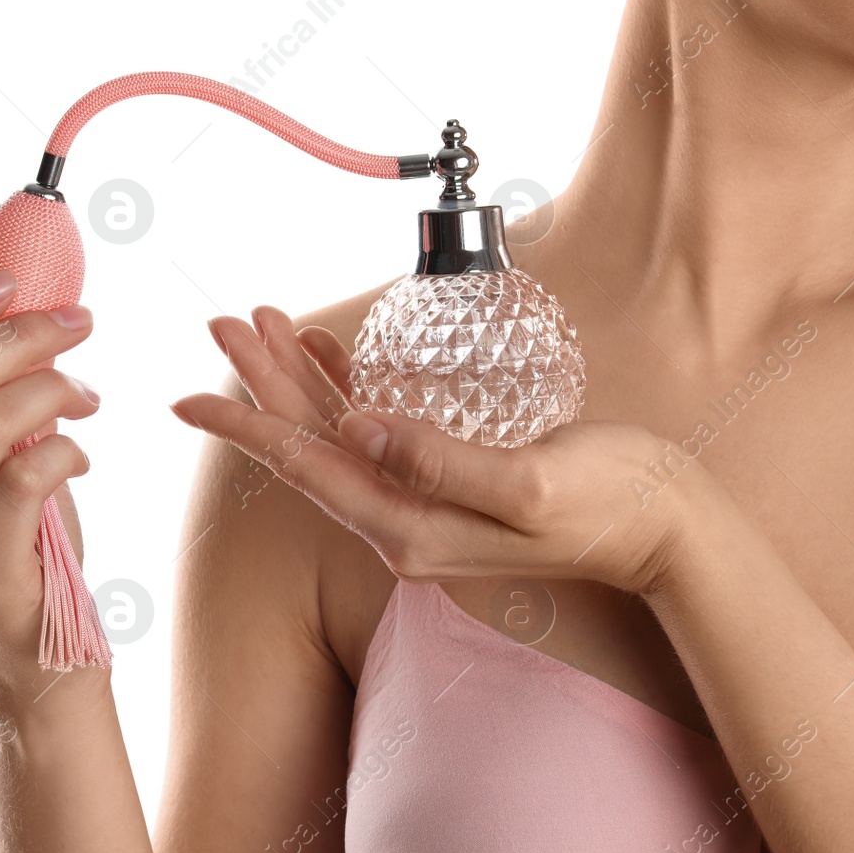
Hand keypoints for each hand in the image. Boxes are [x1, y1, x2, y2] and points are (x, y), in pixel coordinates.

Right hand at [0, 271, 101, 712]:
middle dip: (19, 336)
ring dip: (52, 388)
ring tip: (88, 395)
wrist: (40, 662)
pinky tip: (83, 451)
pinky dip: (67, 446)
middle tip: (79, 323)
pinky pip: (27, 477)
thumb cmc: (21, 548)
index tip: (9, 282)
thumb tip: (19, 309)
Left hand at [170, 306, 695, 594]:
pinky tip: (325, 357)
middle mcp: (405, 523)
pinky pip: (377, 434)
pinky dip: (346, 391)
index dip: (246, 426)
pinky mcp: (448, 484)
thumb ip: (441, 462)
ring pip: (338, 435)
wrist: (667, 530)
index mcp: (412, 528)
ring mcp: (424, 506)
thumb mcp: (527, 484)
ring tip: (261, 324)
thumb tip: (361, 430)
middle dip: (262, 384)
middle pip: (312, 445)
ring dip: (297, 380)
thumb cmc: (610, 502)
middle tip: (223, 323)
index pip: (309, 468)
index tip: (187, 396)